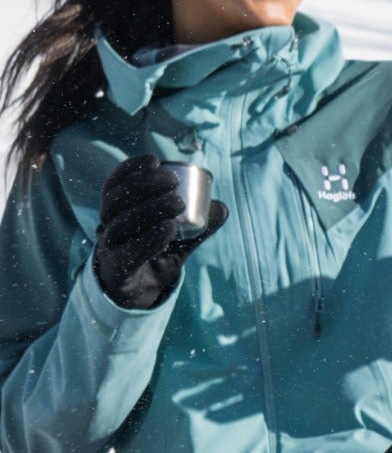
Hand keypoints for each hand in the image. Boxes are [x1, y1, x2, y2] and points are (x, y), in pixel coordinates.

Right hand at [93, 155, 227, 310]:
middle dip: (143, 185)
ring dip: (149, 209)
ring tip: (177, 202)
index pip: (114, 185)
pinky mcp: (117, 271)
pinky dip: (149, 239)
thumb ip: (200, 224)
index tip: (154, 160)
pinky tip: (168, 228)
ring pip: (121, 225)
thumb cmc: (158, 254)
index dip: (129, 170)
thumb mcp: (180, 237)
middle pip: (116, 201)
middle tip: (172, 180)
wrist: (143, 292)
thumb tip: (221, 208)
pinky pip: (128, 253)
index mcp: (116, 213)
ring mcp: (109, 250)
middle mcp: (107, 228)